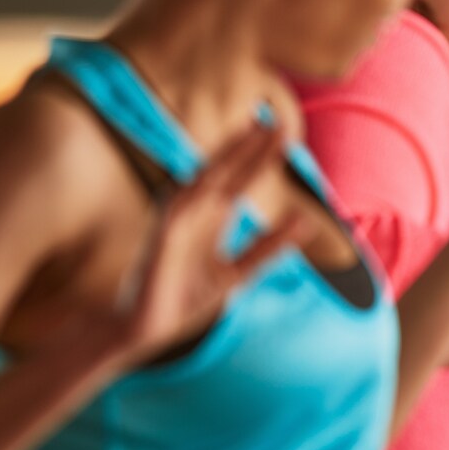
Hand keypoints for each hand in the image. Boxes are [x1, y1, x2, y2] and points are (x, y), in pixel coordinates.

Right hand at [105, 125, 308, 361]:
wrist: (142, 328)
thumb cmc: (184, 297)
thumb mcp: (236, 273)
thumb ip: (267, 248)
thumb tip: (306, 221)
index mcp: (210, 217)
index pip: (239, 179)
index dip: (260, 156)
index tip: (285, 131)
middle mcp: (193, 212)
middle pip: (225, 172)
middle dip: (250, 147)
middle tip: (277, 121)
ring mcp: (175, 221)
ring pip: (205, 181)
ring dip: (228, 158)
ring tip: (251, 136)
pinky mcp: (160, 238)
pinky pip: (180, 210)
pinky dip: (197, 193)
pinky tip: (214, 175)